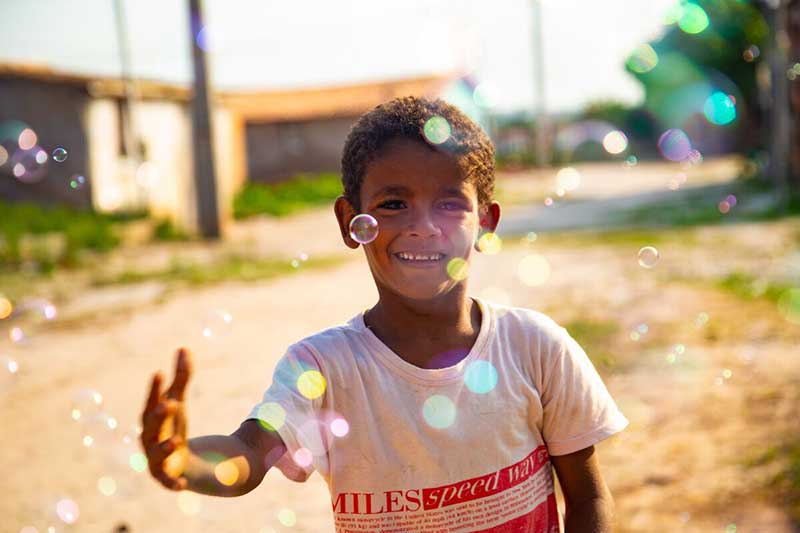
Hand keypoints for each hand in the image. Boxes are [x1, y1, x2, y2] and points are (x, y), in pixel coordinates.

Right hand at [140, 348, 191, 489]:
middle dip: (159, 416)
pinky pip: (169, 483)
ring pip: (157, 456)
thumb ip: (182, 378)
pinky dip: (174, 484)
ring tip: (176, 440)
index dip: (154, 390)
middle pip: (151, 428)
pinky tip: (183, 486)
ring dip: (165, 448)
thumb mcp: (180, 403)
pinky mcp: (168, 480)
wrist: (182, 465)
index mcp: (150, 423)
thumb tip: (184, 347)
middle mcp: (148, 442)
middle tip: (171, 403)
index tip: (160, 373)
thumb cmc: (173, 429)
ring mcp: (156, 462)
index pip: (150, 404)